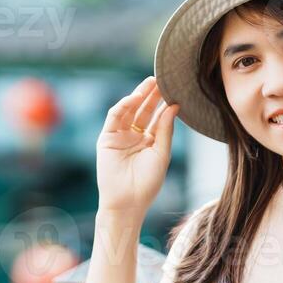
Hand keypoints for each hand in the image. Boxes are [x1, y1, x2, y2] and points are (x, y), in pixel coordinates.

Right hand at [96, 76, 178, 221]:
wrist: (127, 202)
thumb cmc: (147, 183)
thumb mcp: (161, 153)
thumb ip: (165, 129)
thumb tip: (174, 106)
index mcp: (149, 141)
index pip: (157, 117)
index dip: (165, 104)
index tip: (176, 90)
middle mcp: (134, 136)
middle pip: (144, 110)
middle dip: (152, 95)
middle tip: (163, 79)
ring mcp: (120, 136)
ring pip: (129, 110)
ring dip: (139, 96)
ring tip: (151, 83)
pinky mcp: (107, 138)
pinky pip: (114, 117)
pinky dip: (123, 105)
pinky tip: (135, 97)